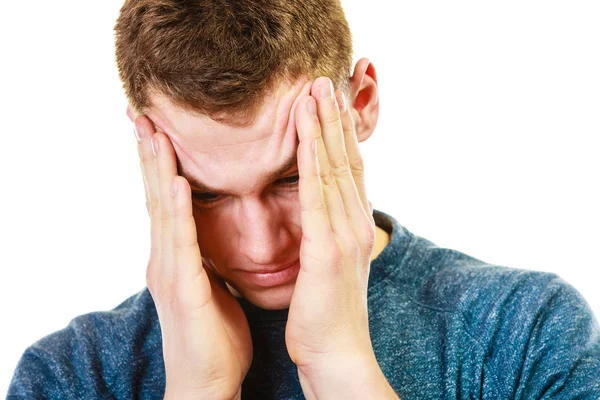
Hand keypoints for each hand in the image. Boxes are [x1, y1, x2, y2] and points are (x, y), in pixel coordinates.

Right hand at [130, 110, 252, 399]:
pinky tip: (176, 182)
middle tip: (144, 112)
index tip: (161, 125)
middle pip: (155, 194)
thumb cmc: (215, 336)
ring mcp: (169, 271)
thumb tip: (216, 237)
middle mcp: (166, 257)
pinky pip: (181, 243)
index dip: (162, 161)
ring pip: (160, 210)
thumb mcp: (213, 285)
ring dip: (156, 168)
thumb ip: (208, 257)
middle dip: (150, 152)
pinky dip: (177, 210)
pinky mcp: (182, 289)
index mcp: (177, 255)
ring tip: (153, 130)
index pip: (167, 198)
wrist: (208, 382)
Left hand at [286, 77, 388, 397]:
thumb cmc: (327, 314)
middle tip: (326, 81)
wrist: (336, 354)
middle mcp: (355, 224)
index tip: (330, 104)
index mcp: (353, 227)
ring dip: (325, 128)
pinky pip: (317, 194)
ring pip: (334, 169)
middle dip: (335, 120)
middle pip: (346, 161)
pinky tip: (307, 132)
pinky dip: (313, 159)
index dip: (340, 135)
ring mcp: (344, 234)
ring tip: (317, 92)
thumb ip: (329, 236)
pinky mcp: (328, 248)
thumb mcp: (331, 266)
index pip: (348, 171)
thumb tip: (320, 217)